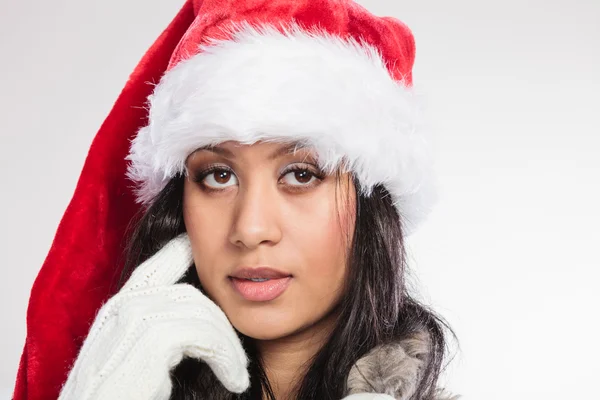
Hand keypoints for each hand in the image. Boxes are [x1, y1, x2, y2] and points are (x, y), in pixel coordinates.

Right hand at [58, 233, 248, 398]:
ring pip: (202, 314)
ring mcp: (135, 318)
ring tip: (238, 372)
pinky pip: (205, 336)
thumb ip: (155, 328)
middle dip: (221, 324)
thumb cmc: (118, 393)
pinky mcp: (151, 339)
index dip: (179, 253)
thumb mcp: (133, 356)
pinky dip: (226, 357)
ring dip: (228, 346)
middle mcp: (124, 305)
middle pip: (191, 295)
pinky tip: (233, 378)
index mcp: (118, 307)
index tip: (198, 250)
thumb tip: (193, 318)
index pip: (155, 267)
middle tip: (239, 357)